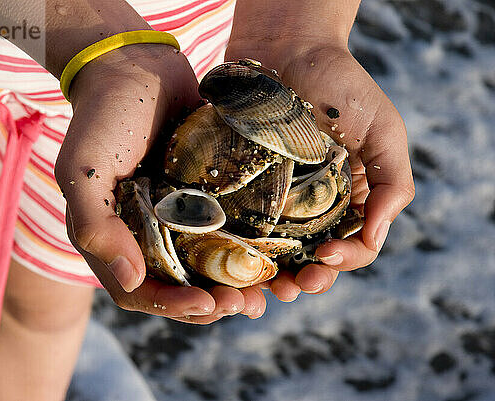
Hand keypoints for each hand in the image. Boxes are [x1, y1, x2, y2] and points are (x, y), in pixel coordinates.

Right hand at [55, 45, 266, 322]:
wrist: (136, 66)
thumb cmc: (103, 115)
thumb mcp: (84, 169)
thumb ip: (94, 224)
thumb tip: (131, 280)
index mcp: (113, 237)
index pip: (140, 291)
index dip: (172, 306)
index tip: (207, 304)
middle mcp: (145, 233)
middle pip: (179, 286)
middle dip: (210, 303)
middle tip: (244, 304)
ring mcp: (177, 215)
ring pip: (206, 266)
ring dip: (233, 285)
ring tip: (264, 292)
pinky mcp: (204, 195)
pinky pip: (225, 230)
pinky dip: (246, 248)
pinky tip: (273, 253)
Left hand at [226, 43, 414, 299]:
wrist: (288, 49)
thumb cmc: (341, 87)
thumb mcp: (384, 131)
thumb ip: (392, 183)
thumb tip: (376, 235)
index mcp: (351, 198)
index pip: (355, 246)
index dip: (345, 260)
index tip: (326, 254)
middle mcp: (314, 205)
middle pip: (313, 259)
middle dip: (307, 280)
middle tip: (292, 287)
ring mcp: (277, 198)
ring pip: (275, 252)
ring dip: (271, 277)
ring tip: (261, 288)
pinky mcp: (243, 185)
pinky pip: (241, 225)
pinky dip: (238, 249)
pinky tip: (229, 260)